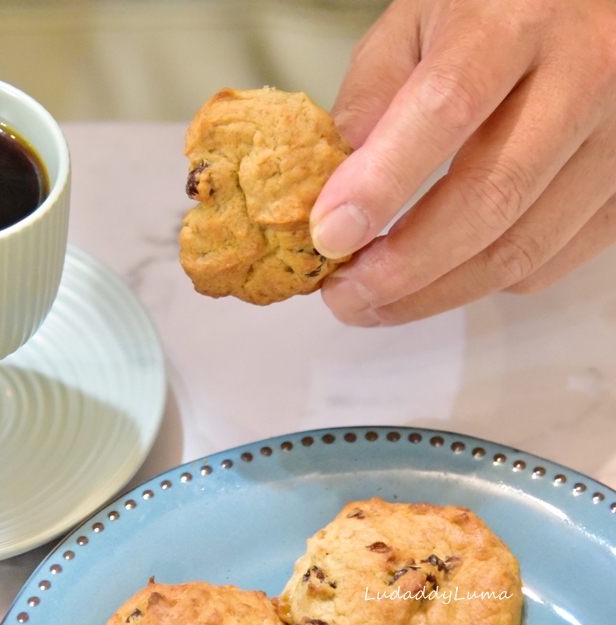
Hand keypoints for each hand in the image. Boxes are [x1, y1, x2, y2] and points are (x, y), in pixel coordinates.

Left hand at [310, 0, 615, 325]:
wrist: (589, 4)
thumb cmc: (497, 9)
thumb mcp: (417, 21)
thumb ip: (373, 96)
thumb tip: (334, 192)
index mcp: (514, 23)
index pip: (445, 110)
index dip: (381, 183)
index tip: (331, 235)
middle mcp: (584, 74)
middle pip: (490, 196)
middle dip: (403, 266)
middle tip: (345, 294)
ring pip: (523, 246)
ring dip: (436, 292)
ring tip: (376, 300)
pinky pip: (553, 260)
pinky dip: (484, 281)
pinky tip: (440, 277)